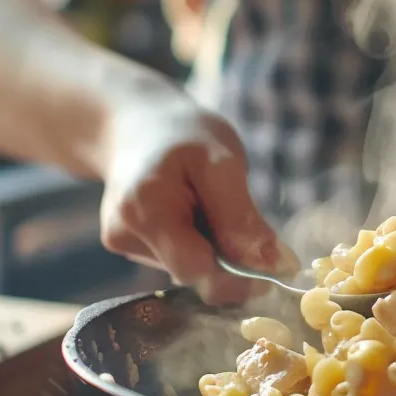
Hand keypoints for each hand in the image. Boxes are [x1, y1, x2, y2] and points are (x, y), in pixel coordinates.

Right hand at [99, 90, 297, 302]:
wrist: (134, 121)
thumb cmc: (184, 134)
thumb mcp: (222, 161)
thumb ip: (241, 217)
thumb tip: (275, 265)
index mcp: (147, 209)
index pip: (196, 271)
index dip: (237, 275)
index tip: (269, 261)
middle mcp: (125, 232)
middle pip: (191, 274)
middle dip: (225, 258)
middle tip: (238, 217)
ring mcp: (120, 240)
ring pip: (184, 268)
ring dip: (209, 247)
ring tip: (202, 202)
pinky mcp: (123, 243)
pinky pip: (172, 258)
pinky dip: (191, 241)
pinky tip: (185, 209)